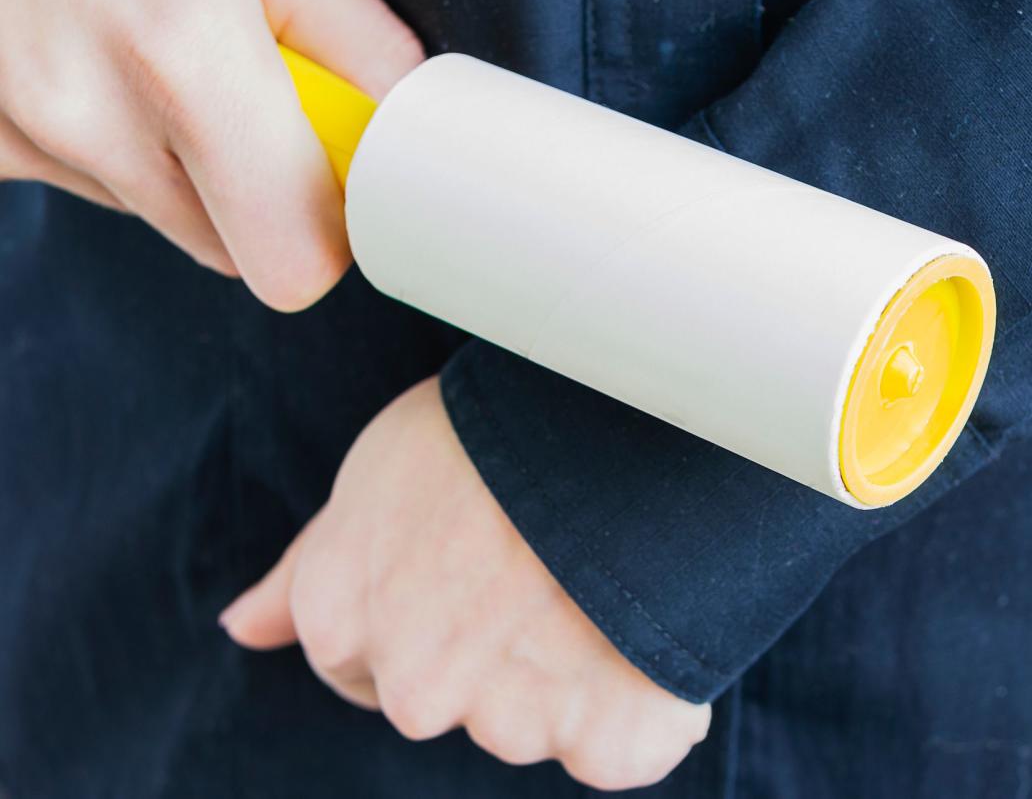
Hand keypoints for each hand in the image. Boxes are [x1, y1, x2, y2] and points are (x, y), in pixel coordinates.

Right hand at [0, 0, 421, 308]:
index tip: (335, 186)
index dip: (328, 232)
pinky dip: (113, 145)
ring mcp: (20, 136)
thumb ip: (354, 39)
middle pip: (231, 247)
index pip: (291, 257)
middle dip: (261, 193)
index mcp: (184, 46)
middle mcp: (89, 110)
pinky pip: (91, 186)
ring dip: (184, 162)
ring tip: (153, 53)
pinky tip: (95, 61)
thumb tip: (406, 121)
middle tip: (249, 100)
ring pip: (162, 216)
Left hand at [219, 376, 711, 789]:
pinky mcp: (601, 739)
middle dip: (487, 651)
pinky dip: (640, 706)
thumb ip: (305, 570)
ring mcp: (507, 721)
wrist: (601, 431)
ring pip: (536, 718)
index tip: (465, 576)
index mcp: (342, 621)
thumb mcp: (369, 479)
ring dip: (570, 667)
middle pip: (447, 695)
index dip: (417, 617)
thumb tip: (239, 629)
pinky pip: (621, 745)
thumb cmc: (483, 432)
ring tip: (600, 572)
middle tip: (538, 565)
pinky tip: (645, 628)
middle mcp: (411, 689)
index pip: (357, 668)